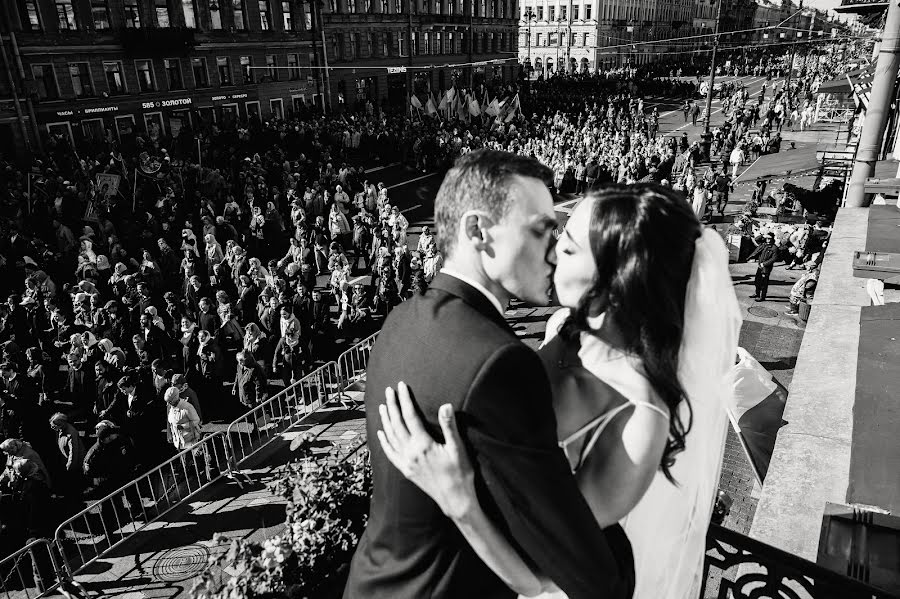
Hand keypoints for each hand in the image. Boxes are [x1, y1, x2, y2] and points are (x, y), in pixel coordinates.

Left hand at [377, 382, 475, 519]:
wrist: (455, 500)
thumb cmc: (460, 473)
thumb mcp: (458, 448)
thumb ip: (449, 426)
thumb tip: (445, 405)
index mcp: (423, 444)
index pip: (410, 416)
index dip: (405, 399)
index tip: (401, 385)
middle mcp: (410, 452)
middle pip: (397, 424)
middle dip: (392, 405)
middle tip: (388, 390)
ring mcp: (406, 462)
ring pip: (391, 437)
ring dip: (386, 420)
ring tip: (383, 406)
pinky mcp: (406, 470)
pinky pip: (390, 454)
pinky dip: (384, 442)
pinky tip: (381, 433)